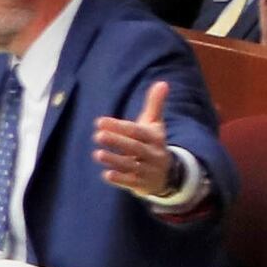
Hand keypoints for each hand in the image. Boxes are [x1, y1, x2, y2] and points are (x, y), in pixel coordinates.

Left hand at [91, 79, 180, 199]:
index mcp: (154, 138)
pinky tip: (106, 174)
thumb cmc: (153, 143)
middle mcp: (153, 154)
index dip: (119, 126)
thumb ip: (155, 105)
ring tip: (97, 154)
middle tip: (97, 135)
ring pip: (131, 165)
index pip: (137, 131)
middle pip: (135, 147)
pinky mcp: (142, 184)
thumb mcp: (155, 125)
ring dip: (114, 160)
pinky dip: (120, 179)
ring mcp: (148, 170)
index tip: (99, 121)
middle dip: (117, 142)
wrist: (169, 174)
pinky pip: (131, 182)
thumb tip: (162, 83)